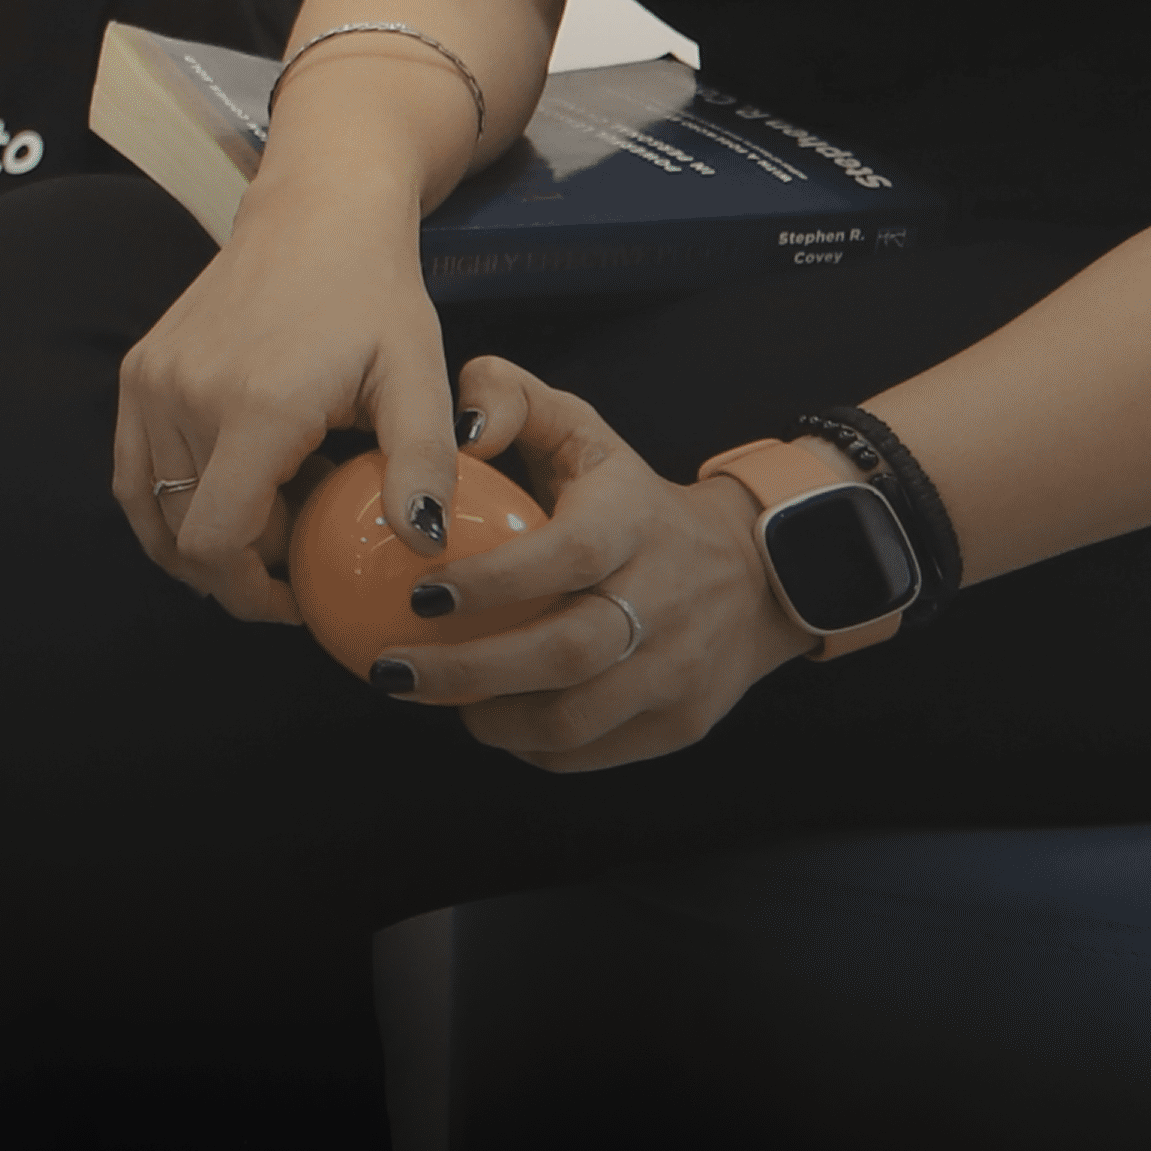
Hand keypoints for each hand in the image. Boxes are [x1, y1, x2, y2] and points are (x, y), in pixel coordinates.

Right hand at [109, 168, 458, 624]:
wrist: (316, 212)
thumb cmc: (375, 294)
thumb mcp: (420, 375)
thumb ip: (423, 465)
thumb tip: (422, 547)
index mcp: (255, 406)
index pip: (216, 542)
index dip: (251, 593)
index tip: (299, 598)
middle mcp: (185, 395)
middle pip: (188, 534)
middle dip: (241, 567)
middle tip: (301, 554)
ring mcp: (151, 383)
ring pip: (154, 510)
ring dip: (203, 538)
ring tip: (265, 527)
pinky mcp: (137, 373)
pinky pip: (134, 473)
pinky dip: (169, 506)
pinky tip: (225, 498)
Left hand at [366, 360, 811, 770]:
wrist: (756, 571)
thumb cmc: (633, 498)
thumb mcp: (582, 429)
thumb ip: (511, 399)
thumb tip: (458, 429)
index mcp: (634, 523)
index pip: (565, 556)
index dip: (492, 581)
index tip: (421, 595)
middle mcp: (665, 599)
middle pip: (565, 653)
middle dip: (468, 670)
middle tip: (394, 670)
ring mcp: (679, 668)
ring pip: (576, 716)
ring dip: (492, 718)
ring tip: (435, 699)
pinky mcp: (683, 720)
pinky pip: (593, 750)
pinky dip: (531, 745)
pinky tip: (489, 719)